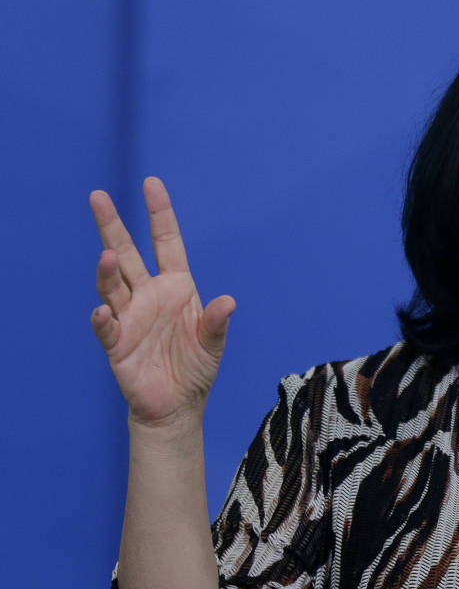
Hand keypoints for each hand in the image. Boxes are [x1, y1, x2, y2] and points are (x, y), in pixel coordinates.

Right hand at [90, 177, 234, 426]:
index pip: (166, 242)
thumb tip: (228, 302)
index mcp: (176, 287)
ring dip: (107, 271)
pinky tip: (101, 311)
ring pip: (112, 285)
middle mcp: (149, 295)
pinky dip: (103, 318)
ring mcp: (130, 316)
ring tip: (106, 256)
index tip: (151, 183)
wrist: (176, 405)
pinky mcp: (117, 342)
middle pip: (127, 254)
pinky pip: (106, 326)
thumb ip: (217, 322)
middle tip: (98, 197)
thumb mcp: (213, 344)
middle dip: (113, 226)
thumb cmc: (196, 368)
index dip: (159, 214)